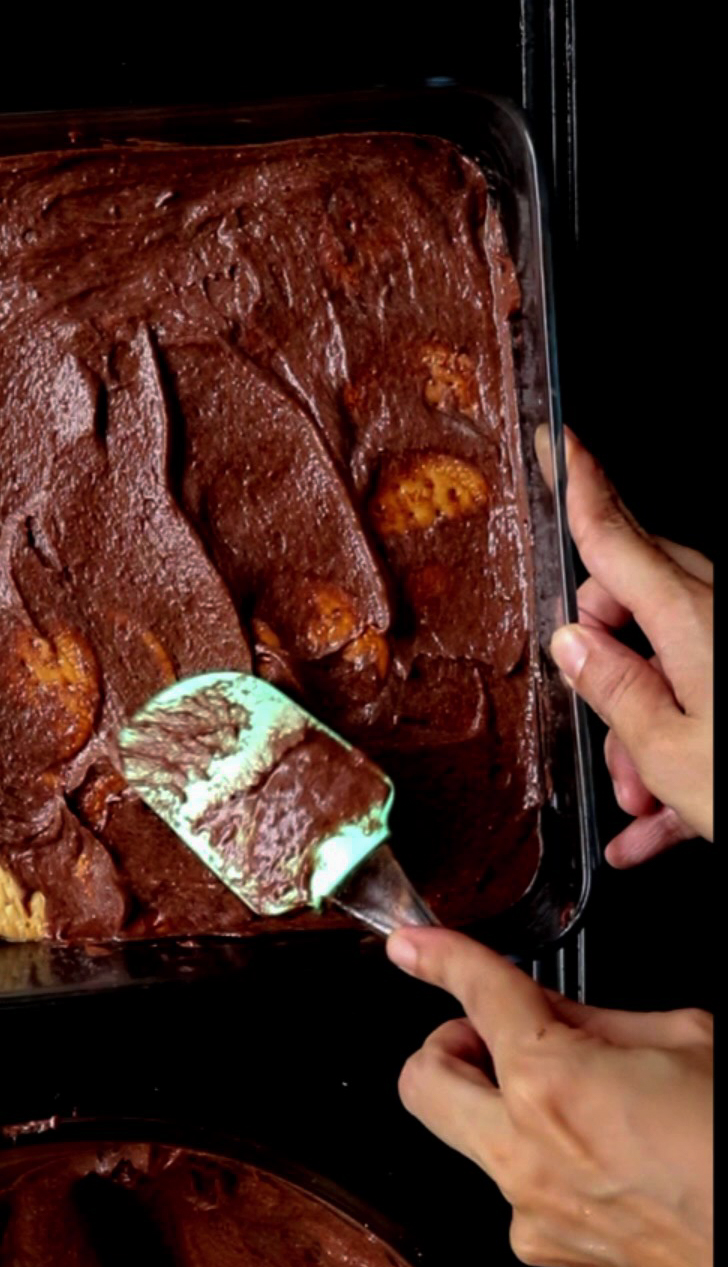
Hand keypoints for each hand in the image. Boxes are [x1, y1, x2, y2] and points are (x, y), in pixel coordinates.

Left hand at [388, 927, 712, 1266]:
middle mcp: (523, 1156)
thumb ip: (594, 1018)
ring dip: (497, 1102)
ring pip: (467, 1138)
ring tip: (579, 1097)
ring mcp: (535, 1217)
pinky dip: (538, 1156)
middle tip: (500, 1034)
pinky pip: (518, 1189)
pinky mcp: (558, 1258)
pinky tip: (603, 1151)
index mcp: (552, 1084)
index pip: (474, 992)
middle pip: (421, 1080)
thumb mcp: (688, 1040)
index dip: (438, 955)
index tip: (414, 946)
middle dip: (448, 1043)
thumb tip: (543, 1004)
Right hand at [535, 426, 711, 865]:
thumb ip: (614, 688)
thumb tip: (573, 640)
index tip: (555, 439)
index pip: (613, 534)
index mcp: (691, 619)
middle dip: (605, 654)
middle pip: (636, 598)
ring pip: (669, 655)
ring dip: (643, 725)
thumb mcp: (670, 752)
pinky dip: (677, 758)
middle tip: (600, 721)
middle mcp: (719, 617)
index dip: (577, 485)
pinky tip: (656, 827)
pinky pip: (703, 698)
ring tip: (642, 801)